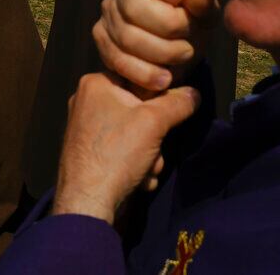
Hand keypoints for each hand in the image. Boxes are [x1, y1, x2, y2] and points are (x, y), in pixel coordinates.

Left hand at [52, 72, 199, 223]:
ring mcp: (86, 129)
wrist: (87, 202)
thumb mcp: (154, 123)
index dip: (158, 95)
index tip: (167, 112)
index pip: (137, 78)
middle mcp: (86, 102)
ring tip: (145, 169)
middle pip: (138, 109)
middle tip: (155, 149)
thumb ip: (177, 103)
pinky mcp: (90, 153)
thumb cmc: (116, 154)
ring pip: (134, 133)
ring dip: (149, 154)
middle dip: (155, 135)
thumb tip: (194, 94)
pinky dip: (134, 164)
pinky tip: (137, 179)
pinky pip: (122, 149)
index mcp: (94, 84)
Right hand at [93, 0, 218, 91]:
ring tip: (182, 57)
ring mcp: (108, 13)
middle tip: (189, 37)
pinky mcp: (102, 39)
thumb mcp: (205, 13)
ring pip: (127, 35)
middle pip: (132, 4)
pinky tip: (163, 78)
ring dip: (161, 52)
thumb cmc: (191, 24)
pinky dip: (144, 72)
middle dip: (167, 26)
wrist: (178, 55)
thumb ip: (203, 1)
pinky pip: (118, 58)